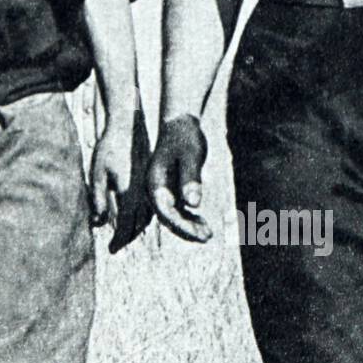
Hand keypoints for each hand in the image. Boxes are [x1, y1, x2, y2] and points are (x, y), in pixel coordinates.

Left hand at [90, 107, 152, 251]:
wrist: (127, 127)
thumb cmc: (108, 150)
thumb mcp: (97, 175)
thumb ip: (98, 200)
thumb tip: (98, 222)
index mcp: (129, 193)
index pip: (125, 225)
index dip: (119, 240)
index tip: (112, 250)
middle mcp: (143, 193)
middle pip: (138, 224)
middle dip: (127, 237)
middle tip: (117, 246)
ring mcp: (149, 186)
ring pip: (146, 216)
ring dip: (136, 228)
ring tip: (126, 236)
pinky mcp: (151, 180)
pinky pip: (150, 205)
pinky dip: (144, 216)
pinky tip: (137, 218)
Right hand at [147, 113, 211, 242]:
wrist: (180, 125)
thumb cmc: (185, 138)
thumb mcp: (191, 156)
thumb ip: (190, 179)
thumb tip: (193, 204)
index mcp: (154, 182)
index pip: (165, 211)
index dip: (181, 225)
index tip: (198, 234)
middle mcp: (155, 190)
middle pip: (168, 218)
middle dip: (186, 231)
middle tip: (207, 237)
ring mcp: (162, 192)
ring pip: (173, 216)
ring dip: (189, 227)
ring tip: (208, 234)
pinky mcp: (171, 191)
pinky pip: (179, 210)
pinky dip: (191, 219)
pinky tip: (204, 224)